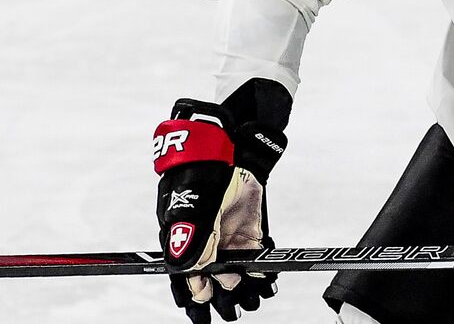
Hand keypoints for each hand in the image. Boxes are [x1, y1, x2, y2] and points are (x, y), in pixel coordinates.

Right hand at [153, 99, 285, 322]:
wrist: (229, 149)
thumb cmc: (201, 176)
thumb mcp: (194, 209)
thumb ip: (195, 240)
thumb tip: (191, 272)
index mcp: (183, 241)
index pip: (186, 277)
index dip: (195, 296)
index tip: (203, 314)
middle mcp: (205, 243)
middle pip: (212, 279)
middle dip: (222, 297)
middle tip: (234, 314)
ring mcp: (227, 237)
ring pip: (235, 271)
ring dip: (243, 288)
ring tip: (254, 303)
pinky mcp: (249, 229)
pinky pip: (255, 255)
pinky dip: (261, 269)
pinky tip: (268, 282)